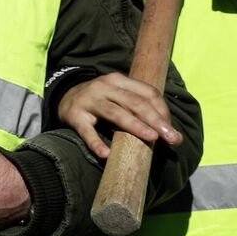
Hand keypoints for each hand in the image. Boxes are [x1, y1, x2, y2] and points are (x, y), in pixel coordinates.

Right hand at [56, 72, 182, 158]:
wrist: (64, 97)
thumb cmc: (101, 101)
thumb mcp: (118, 95)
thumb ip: (138, 107)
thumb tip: (168, 131)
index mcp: (119, 80)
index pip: (147, 93)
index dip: (163, 111)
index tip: (172, 130)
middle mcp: (104, 87)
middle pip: (135, 102)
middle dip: (156, 120)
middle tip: (172, 138)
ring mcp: (89, 100)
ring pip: (115, 113)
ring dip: (135, 126)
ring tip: (151, 139)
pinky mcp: (75, 116)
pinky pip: (87, 131)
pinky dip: (96, 143)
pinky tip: (106, 154)